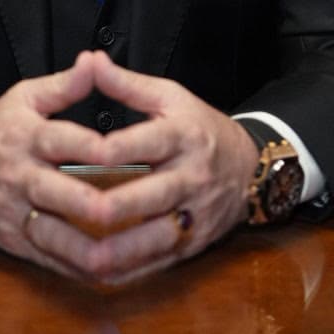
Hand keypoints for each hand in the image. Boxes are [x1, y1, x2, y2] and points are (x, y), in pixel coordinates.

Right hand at [0, 51, 125, 278]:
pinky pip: (54, 261)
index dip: (88, 146)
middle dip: (91, 204)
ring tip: (127, 250)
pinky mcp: (18, 243)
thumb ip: (64, 85)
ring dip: (95, 247)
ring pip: (56, 239)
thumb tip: (94, 60)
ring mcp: (17, 215)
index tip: (118, 151)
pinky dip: (84, 268)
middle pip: (56, 194)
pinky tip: (117, 269)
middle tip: (129, 209)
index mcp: (24, 138)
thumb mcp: (24, 97)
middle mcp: (19, 178)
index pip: (58, 140)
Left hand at [65, 51, 257, 284]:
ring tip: (85, 255)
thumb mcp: (170, 97)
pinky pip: (160, 261)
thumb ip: (126, 84)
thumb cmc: (200, 128)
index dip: (116, 148)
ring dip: (122, 249)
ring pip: (158, 237)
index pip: (148, 142)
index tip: (85, 153)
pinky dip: (131, 270)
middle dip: (117, 206)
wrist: (251, 167)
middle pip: (153, 195)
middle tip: (82, 211)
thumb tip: (90, 60)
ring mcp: (195, 212)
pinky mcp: (194, 241)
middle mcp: (192, 176)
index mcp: (183, 135)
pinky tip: (100, 273)